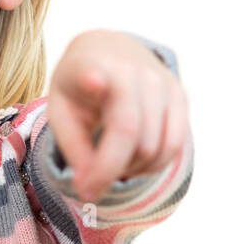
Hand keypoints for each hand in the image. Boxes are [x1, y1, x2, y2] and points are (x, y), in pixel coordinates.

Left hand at [46, 30, 190, 203]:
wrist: (108, 52)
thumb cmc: (79, 90)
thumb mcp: (61, 113)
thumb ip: (73, 150)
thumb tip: (89, 190)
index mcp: (90, 66)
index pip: (95, 77)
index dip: (94, 81)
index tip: (93, 82)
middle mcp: (131, 69)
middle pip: (128, 133)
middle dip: (108, 170)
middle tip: (90, 182)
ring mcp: (161, 80)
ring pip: (156, 146)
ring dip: (132, 170)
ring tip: (111, 165)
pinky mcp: (181, 94)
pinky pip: (174, 145)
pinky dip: (154, 165)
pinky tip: (133, 162)